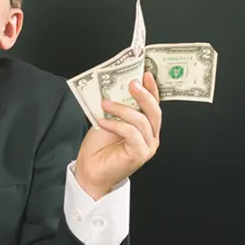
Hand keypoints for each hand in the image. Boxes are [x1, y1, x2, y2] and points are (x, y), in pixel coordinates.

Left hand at [74, 71, 161, 199]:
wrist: (90, 170)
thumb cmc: (99, 147)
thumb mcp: (109, 119)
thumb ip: (119, 107)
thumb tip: (118, 86)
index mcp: (146, 127)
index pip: (153, 104)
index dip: (152, 88)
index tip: (145, 73)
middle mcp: (150, 136)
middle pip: (153, 111)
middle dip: (143, 94)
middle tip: (131, 83)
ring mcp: (147, 146)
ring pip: (141, 120)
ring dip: (122, 109)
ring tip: (105, 103)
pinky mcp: (140, 154)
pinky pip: (132, 133)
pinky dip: (117, 124)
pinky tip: (103, 121)